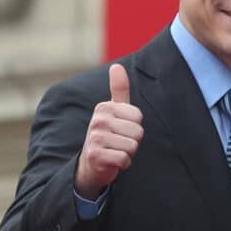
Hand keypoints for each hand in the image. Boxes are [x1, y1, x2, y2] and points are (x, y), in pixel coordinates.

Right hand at [74, 63, 143, 199]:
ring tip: (115, 151)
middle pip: (138, 132)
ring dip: (128, 153)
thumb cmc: (108, 134)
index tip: (122, 130)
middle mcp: (98, 120)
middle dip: (133, 141)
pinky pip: (124, 159)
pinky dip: (123, 164)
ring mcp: (95, 137)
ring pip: (132, 146)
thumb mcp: (114, 111)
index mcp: (105, 107)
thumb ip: (119, 89)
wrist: (91, 163)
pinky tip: (113, 161)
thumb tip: (116, 66)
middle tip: (119, 142)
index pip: (138, 117)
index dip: (134, 127)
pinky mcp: (95, 155)